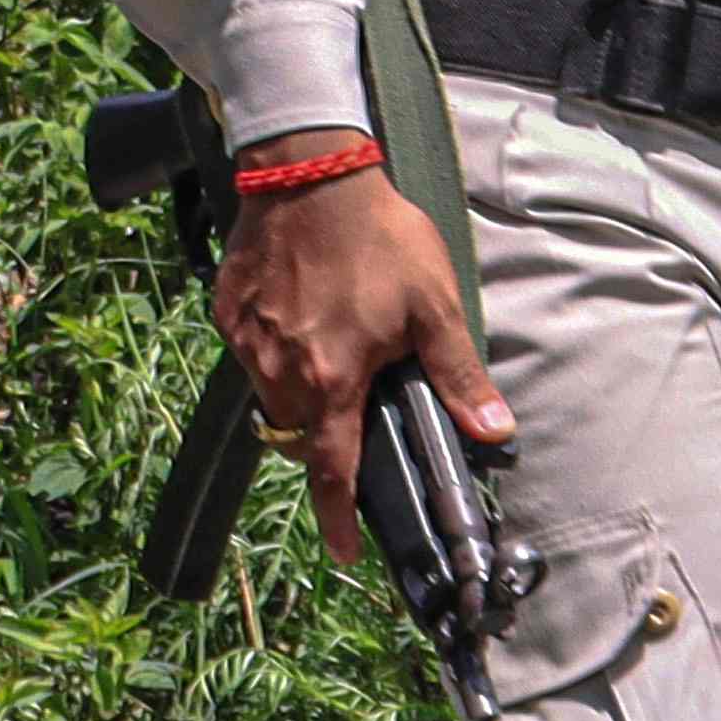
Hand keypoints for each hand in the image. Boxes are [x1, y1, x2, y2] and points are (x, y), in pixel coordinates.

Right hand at [219, 156, 500, 573]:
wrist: (306, 171)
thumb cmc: (376, 235)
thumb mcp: (434, 305)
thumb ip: (458, 375)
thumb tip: (494, 430)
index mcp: (332, 379)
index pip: (332, 470)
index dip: (337, 518)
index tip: (343, 550)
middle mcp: (280, 370)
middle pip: (299, 432)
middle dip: (324, 431)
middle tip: (353, 396)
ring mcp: (247, 340)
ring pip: (270, 394)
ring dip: (298, 388)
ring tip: (331, 342)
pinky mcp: (227, 310)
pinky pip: (249, 351)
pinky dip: (273, 347)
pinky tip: (301, 309)